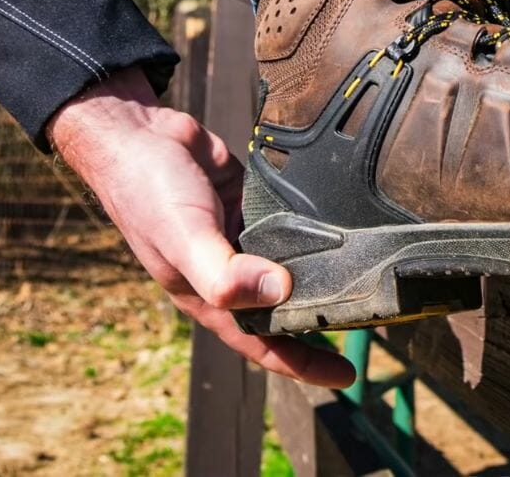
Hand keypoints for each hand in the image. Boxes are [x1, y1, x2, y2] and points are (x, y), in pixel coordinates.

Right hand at [48, 67, 354, 386]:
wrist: (135, 134)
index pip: (263, 343)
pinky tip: (345, 229)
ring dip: (324, 274)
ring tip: (372, 280)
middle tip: (374, 322)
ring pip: (292, 266)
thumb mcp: (186, 240)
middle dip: (322, 321)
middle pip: (284, 309)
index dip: (302, 364)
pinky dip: (315, 230)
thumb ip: (226, 273)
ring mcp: (243, 238)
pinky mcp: (252, 205)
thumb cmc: (148, 194)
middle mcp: (230, 271)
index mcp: (210, 295)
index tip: (346, 375)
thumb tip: (281, 292)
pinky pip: (290, 226)